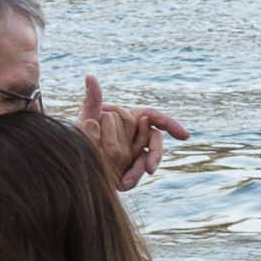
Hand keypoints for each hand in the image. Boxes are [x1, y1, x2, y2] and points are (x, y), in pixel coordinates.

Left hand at [76, 75, 190, 189]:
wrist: (76, 154)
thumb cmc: (82, 131)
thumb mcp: (86, 115)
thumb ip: (92, 98)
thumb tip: (89, 76)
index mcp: (132, 117)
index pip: (156, 117)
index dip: (171, 125)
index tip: (185, 136)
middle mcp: (138, 134)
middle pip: (154, 139)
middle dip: (155, 154)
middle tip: (150, 168)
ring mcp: (136, 150)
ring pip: (147, 157)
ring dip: (140, 168)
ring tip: (128, 180)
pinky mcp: (131, 166)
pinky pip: (136, 171)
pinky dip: (132, 176)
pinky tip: (124, 183)